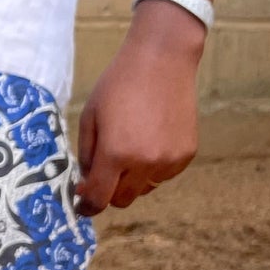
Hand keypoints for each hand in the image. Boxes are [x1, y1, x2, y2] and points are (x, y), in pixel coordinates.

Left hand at [76, 3, 201, 214]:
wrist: (161, 63)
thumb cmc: (117, 86)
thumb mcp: (90, 117)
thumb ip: (86, 154)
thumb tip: (86, 184)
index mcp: (116, 153)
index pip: (100, 197)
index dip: (88, 206)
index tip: (82, 206)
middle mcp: (146, 163)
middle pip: (123, 199)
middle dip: (108, 192)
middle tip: (101, 174)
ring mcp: (170, 161)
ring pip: (144, 189)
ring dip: (131, 179)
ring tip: (127, 146)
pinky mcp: (187, 155)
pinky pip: (163, 175)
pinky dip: (152, 168)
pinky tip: (148, 140)